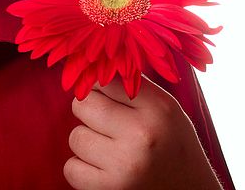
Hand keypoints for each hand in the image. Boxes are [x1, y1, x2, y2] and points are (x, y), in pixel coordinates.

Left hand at [64, 77, 221, 189]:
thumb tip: (88, 67)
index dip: (100, 89)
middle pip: (83, 105)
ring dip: (87, 144)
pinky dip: (82, 170)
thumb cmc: (173, 146)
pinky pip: (71, 168)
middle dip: (89, 113)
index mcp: (159, 108)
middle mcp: (142, 134)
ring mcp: (125, 164)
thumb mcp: (166, 109)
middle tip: (108, 126)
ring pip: (75, 137)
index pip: (104, 80)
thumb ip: (131, 87)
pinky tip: (105, 170)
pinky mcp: (110, 189)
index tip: (107, 99)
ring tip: (112, 152)